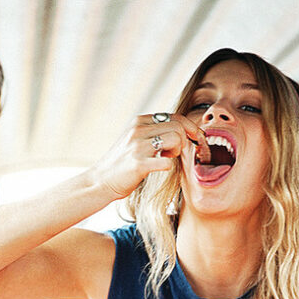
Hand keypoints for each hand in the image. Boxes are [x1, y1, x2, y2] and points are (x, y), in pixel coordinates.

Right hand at [92, 113, 208, 197]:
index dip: (191, 127)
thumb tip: (181, 131)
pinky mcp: (138, 164)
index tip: (198, 138)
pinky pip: (167, 162)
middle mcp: (138, 129)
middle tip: (180, 152)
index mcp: (139, 121)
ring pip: (176, 138)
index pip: (175, 116)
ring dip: (178, 151)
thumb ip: (153, 132)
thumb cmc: (122, 163)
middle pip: (178, 126)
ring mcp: (138, 146)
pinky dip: (169, 165)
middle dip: (187, 140)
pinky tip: (160, 167)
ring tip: (167, 157)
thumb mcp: (135, 139)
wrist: (100, 181)